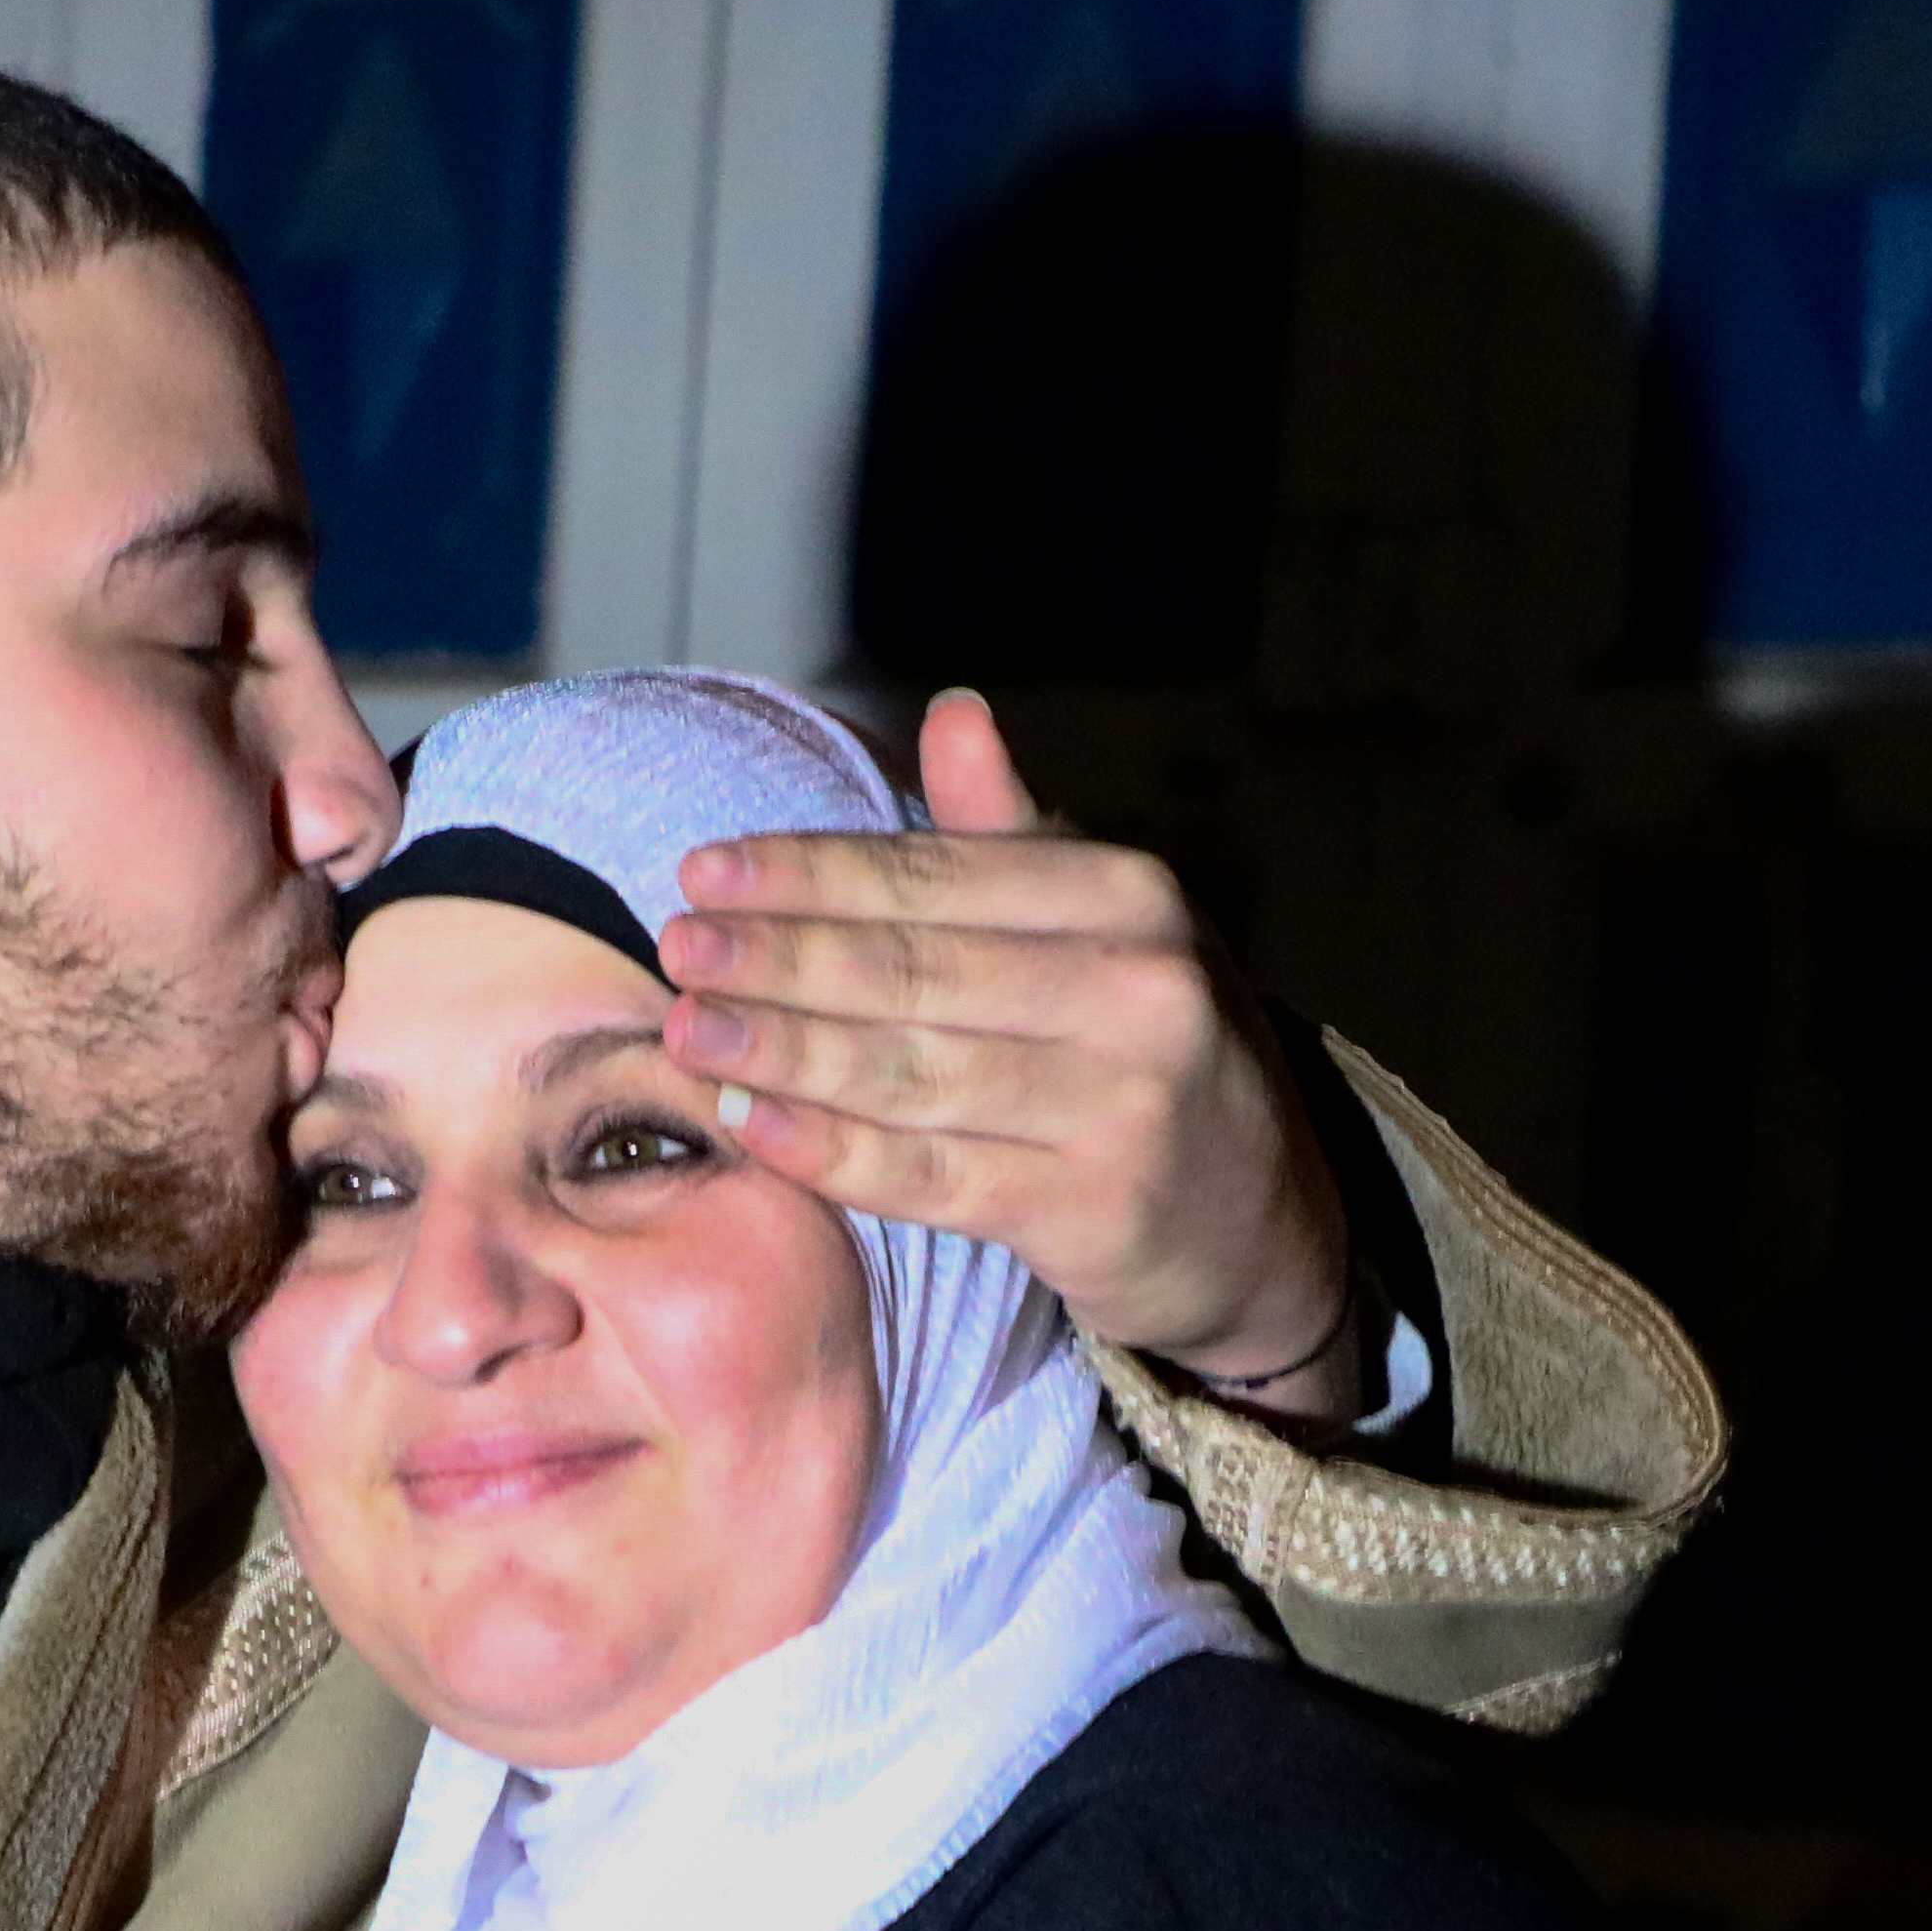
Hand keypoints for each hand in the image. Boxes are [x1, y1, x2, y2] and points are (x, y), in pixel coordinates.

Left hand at [662, 691, 1362, 1415]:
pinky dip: (827, 1151)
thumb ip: (1012, 831)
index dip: (808, 874)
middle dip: (775, 959)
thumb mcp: (1105, 924)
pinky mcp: (1089, 1212)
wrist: (1258, 1221)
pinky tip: (749, 1125)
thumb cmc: (1147, 1047)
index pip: (935, 877)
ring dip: (778, 1052)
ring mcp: (1120, 1107)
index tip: (702, 873)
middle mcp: (1139, 992)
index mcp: (1130, 898)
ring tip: (684, 1033)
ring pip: (907, 1072)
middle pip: (911, 971)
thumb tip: (952, 709)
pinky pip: (926, 1176)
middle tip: (673, 949)